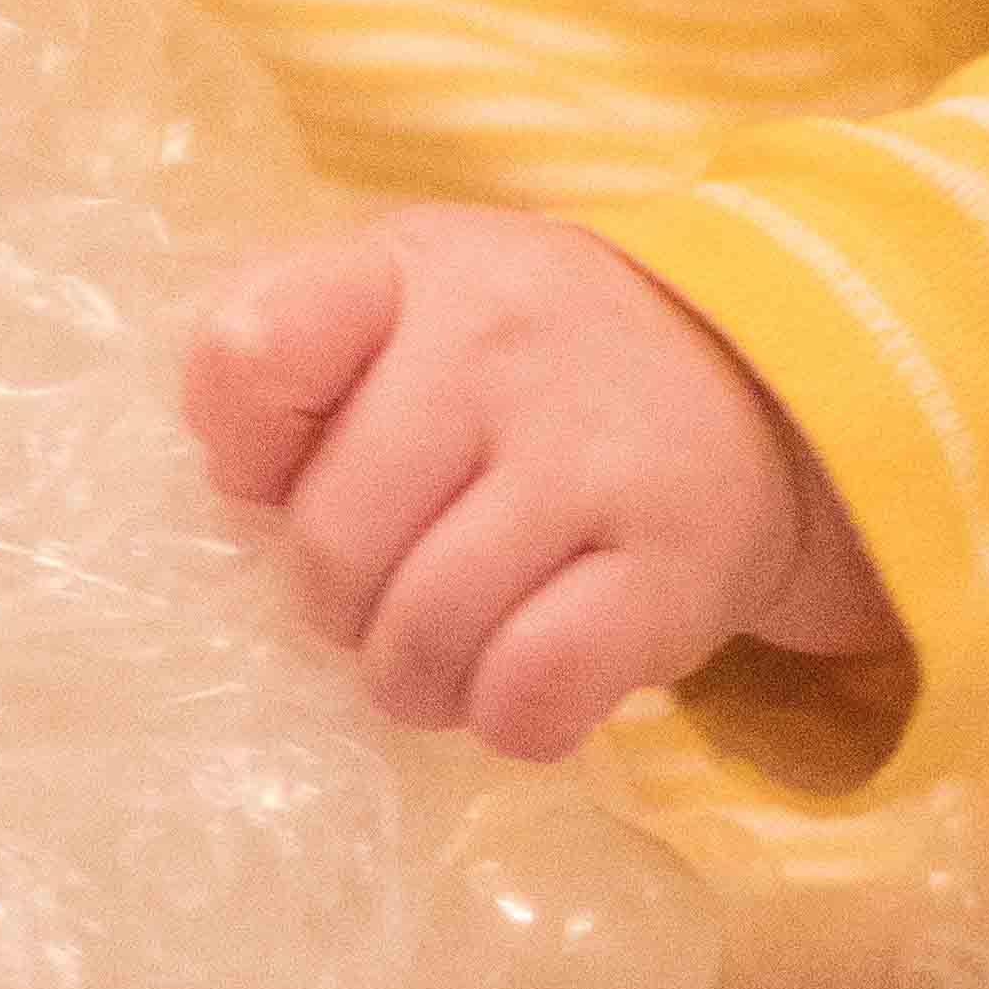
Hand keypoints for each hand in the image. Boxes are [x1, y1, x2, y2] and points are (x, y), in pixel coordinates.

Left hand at [183, 204, 900, 762]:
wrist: (754, 382)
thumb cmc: (526, 362)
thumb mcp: (403, 299)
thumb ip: (287, 357)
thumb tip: (235, 479)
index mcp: (412, 272)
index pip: (252, 356)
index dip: (245, 452)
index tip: (286, 476)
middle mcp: (502, 347)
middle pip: (331, 544)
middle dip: (337, 608)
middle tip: (385, 598)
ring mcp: (595, 455)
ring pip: (424, 633)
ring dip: (416, 681)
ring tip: (446, 654)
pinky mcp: (672, 569)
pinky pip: (532, 689)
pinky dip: (507, 717)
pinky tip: (521, 683)